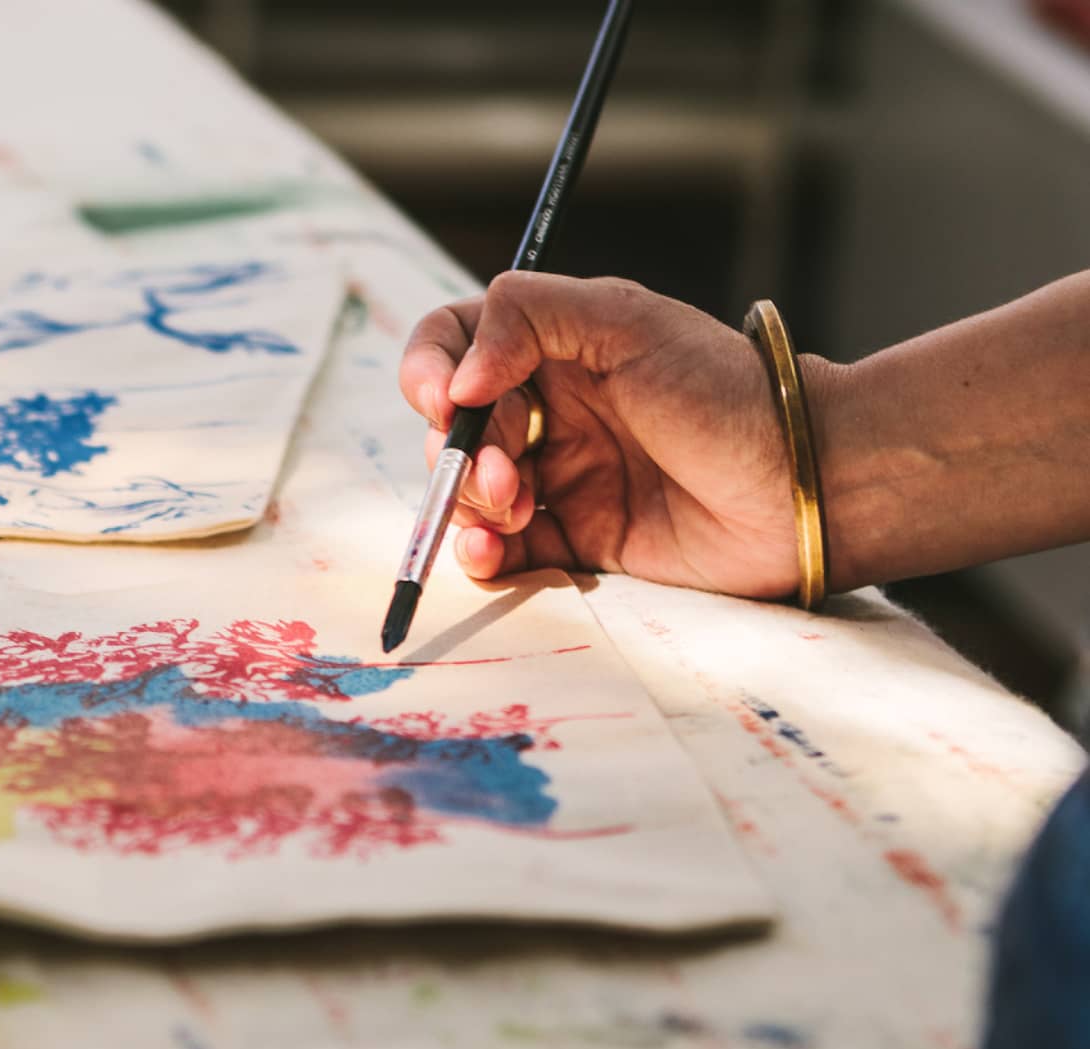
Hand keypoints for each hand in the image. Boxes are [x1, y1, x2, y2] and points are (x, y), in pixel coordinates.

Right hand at [399, 272, 834, 598]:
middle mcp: (548, 412)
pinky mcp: (575, 544)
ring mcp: (558, 479)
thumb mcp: (626, 321)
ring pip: (469, 493)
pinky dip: (480, 554)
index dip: (429, 371)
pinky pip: (501, 553)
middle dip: (462, 451)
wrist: (796, 486)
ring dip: (470, 501)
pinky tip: (491, 553)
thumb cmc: (726, 394)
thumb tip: (459, 378)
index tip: (443, 402)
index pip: (455, 344)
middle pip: (454, 428)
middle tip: (510, 471)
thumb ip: (530, 317)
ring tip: (518, 507)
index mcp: (553, 350)